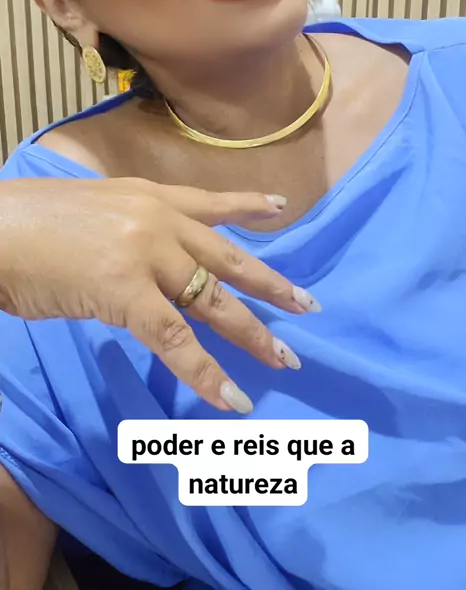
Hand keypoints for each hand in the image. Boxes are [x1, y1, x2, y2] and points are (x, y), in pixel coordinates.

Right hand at [0, 179, 319, 412]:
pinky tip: (231, 397)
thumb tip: (143, 262)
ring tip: (286, 359)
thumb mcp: (91, 210)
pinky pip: (176, 340)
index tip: (281, 209)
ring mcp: (146, 253)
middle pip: (227, 256)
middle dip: (271, 284)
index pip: (209, 201)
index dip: (248, 206)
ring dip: (252, 333)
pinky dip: (206, 373)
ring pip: (213, 299)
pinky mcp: (126, 290)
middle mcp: (157, 219)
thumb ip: (126, 231)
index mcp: (147, 196)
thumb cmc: (29, 222)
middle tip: (308, 305)